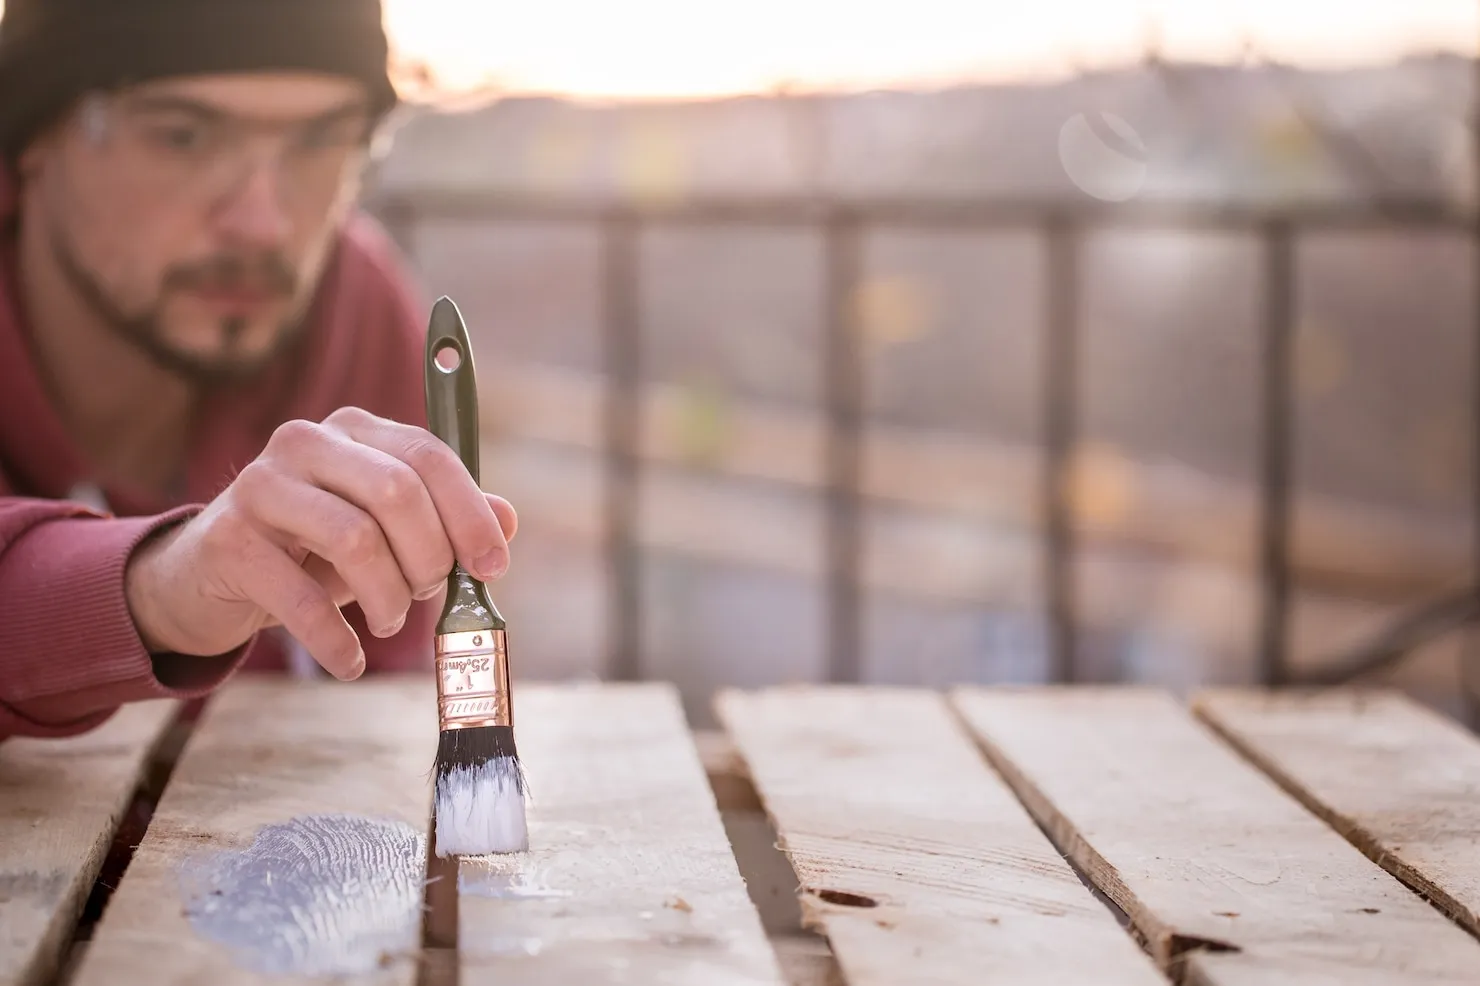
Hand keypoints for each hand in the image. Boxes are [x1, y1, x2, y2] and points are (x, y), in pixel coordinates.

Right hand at [124, 407, 517, 678]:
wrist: (209, 579)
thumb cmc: (313, 550)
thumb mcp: (386, 530)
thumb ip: (446, 520)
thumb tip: (507, 522)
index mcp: (354, 429)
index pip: (428, 456)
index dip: (469, 514)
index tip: (492, 567)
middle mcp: (305, 442)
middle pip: (396, 493)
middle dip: (428, 557)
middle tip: (426, 594)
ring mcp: (260, 486)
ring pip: (355, 540)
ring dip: (388, 598)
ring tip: (389, 620)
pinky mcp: (228, 541)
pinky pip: (302, 599)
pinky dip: (337, 641)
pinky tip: (350, 661)